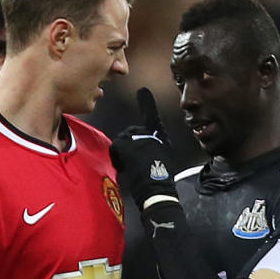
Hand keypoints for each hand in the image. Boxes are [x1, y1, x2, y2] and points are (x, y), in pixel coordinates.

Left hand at [110, 88, 178, 211]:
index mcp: (159, 134)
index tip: (142, 91)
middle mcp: (148, 131)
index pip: (151, 115)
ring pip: (122, 142)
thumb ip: (151, 147)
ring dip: (123, 154)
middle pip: (129, 134)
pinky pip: (116, 149)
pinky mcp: (126, 143)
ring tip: (133, 167)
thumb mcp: (162, 157)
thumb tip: (142, 150)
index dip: (146, 102)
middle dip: (129, 147)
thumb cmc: (160, 178)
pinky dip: (119, 158)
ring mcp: (136, 136)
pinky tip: (127, 167)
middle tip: (137, 164)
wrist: (157, 187)